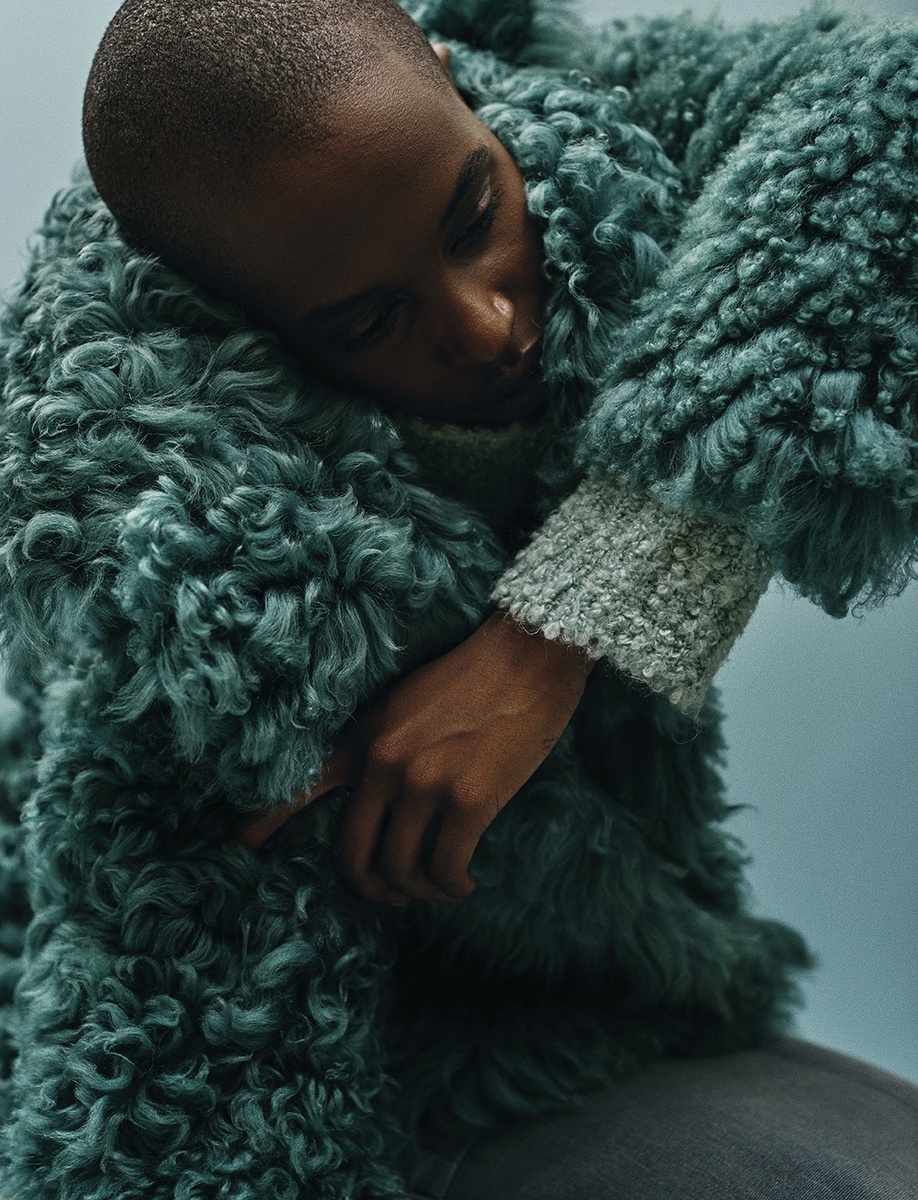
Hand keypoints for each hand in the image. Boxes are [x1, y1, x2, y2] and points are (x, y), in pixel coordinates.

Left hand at [235, 612, 594, 904]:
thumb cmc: (475, 678)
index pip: (302, 783)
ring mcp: (425, 783)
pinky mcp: (469, 800)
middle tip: (390, 895)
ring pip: (401, 870)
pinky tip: (463, 882)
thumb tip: (380, 801)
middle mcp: (384, 763)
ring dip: (418, 891)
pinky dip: (452, 885)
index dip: (265, 819)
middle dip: (369, 887)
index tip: (241, 844)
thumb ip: (383, 748)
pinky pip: (445, 868)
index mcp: (365, 737)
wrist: (529, 653)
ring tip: (438, 886)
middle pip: (353, 853)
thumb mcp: (406, 704)